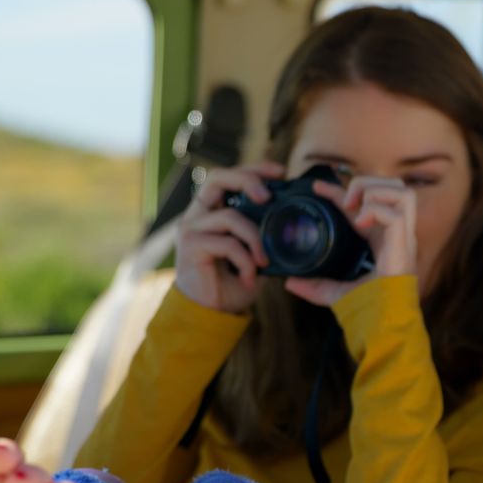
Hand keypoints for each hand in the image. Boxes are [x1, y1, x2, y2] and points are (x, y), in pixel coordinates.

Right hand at [175, 162, 284, 312]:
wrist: (210, 313)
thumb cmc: (233, 281)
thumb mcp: (254, 252)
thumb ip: (263, 232)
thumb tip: (292, 216)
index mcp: (212, 210)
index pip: (229, 177)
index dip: (253, 168)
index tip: (280, 172)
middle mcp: (197, 215)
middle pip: (218, 178)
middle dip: (247, 180)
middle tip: (268, 197)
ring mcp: (191, 229)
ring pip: (230, 217)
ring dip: (255, 239)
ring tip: (264, 261)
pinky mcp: (190, 247)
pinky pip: (228, 244)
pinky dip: (246, 261)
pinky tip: (250, 278)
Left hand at [285, 176, 417, 305]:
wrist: (384, 326)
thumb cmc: (369, 311)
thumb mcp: (335, 294)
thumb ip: (315, 286)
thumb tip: (289, 283)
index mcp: (384, 240)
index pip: (367, 204)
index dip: (343, 191)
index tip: (318, 188)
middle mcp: (397, 234)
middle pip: (394, 187)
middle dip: (368, 183)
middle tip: (345, 201)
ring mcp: (403, 238)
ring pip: (401, 192)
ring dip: (374, 191)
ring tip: (354, 208)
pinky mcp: (403, 244)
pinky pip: (396, 213)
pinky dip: (376, 211)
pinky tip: (361, 224)